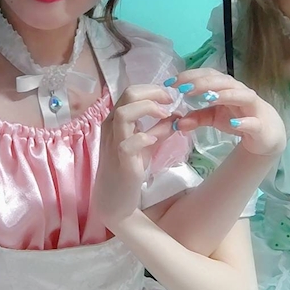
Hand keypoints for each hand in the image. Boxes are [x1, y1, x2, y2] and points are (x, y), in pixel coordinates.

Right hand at [91, 85, 175, 228]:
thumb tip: (177, 115)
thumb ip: (160, 129)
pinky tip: (154, 140)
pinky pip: (128, 143)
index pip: (132, 92)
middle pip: (128, 95)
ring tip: (165, 116)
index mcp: (117, 120)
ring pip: (124, 113)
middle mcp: (112, 126)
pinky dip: (143, 137)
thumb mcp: (147, 145)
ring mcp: (114, 142)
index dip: (153, 90)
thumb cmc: (128, 169)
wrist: (115, 199)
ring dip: (148, 109)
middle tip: (171, 101)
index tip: (171, 96)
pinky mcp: (121, 160)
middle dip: (154, 93)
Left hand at [165, 69, 285, 156]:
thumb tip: (175, 122)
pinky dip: (244, 122)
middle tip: (183, 88)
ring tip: (206, 98)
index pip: (208, 75)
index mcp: (226, 87)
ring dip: (224, 95)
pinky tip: (233, 124)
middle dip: (203, 82)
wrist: (266, 135)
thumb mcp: (213, 118)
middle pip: (222, 81)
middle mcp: (240, 92)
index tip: (171, 82)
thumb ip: (195, 117)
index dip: (190, 76)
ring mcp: (252, 107)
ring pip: (240, 95)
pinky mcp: (260, 125)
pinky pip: (253, 122)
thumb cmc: (238, 119)